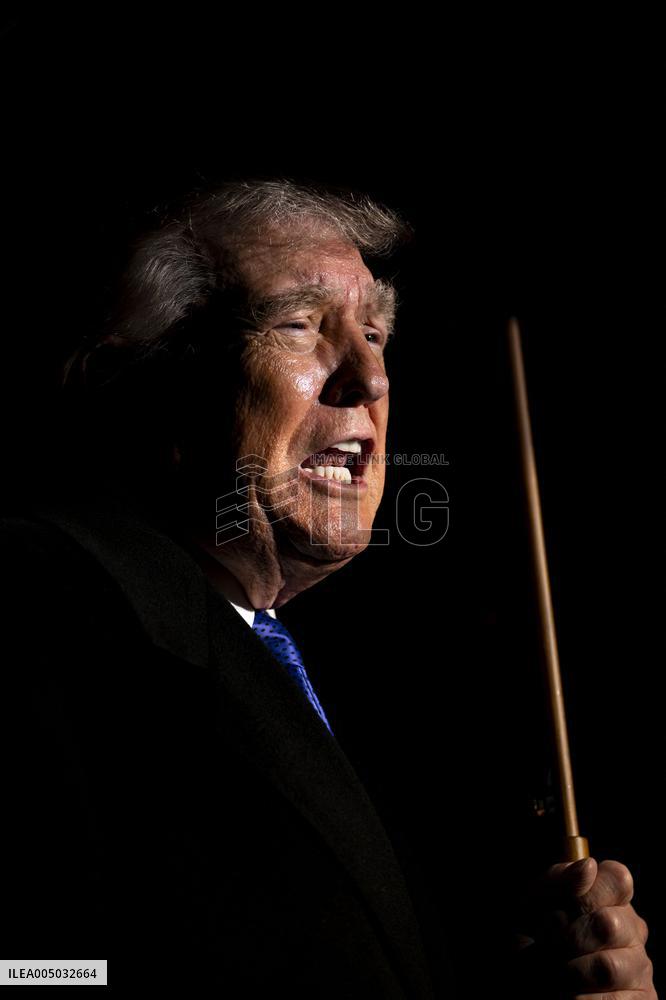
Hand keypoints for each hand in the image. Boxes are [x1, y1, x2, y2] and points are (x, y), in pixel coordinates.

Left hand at [516, 856, 655, 997]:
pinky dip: (580, 999)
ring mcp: (639, 968)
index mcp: (608, 898)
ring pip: (608, 967)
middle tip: (545, 946)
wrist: (531, 980)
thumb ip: (559, 881)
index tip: (556, 910)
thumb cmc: (531, 941)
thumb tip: (589, 866)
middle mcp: (630, 930)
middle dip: (566, 937)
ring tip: (553, 974)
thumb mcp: (533, 906)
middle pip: (608, 923)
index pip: (617, 879)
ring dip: (569, 973)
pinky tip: (570, 994)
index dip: (585, 894)